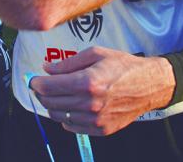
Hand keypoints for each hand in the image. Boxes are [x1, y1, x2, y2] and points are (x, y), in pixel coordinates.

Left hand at [28, 46, 174, 135]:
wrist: (149, 86)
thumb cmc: (123, 66)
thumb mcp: (96, 53)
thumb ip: (68, 63)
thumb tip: (47, 69)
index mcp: (88, 82)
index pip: (50, 87)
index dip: (36, 83)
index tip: (33, 80)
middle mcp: (91, 103)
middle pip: (51, 102)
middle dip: (42, 94)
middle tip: (42, 86)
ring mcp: (96, 119)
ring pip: (59, 116)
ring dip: (52, 106)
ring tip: (57, 95)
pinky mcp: (101, 129)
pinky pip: (72, 127)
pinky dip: (66, 117)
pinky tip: (70, 106)